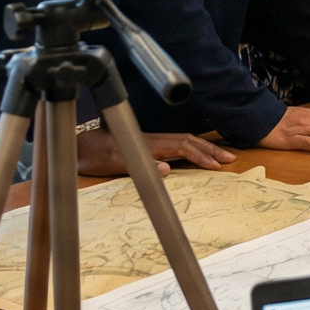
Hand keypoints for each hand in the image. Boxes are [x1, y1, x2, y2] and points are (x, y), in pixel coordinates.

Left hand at [76, 127, 234, 176]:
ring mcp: (151, 140)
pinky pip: (177, 142)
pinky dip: (193, 146)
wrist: (79, 147)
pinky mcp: (148, 143)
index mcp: (149, 145)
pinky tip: (197, 152)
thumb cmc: (95, 158)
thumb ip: (141, 166)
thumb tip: (168, 169)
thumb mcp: (115, 165)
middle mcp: (153, 139)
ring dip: (204, 147)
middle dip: (211, 149)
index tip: (217, 166)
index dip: (201, 156)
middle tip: (230, 159)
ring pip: (184, 140)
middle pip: (189, 140)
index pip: (182, 148)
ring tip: (220, 155)